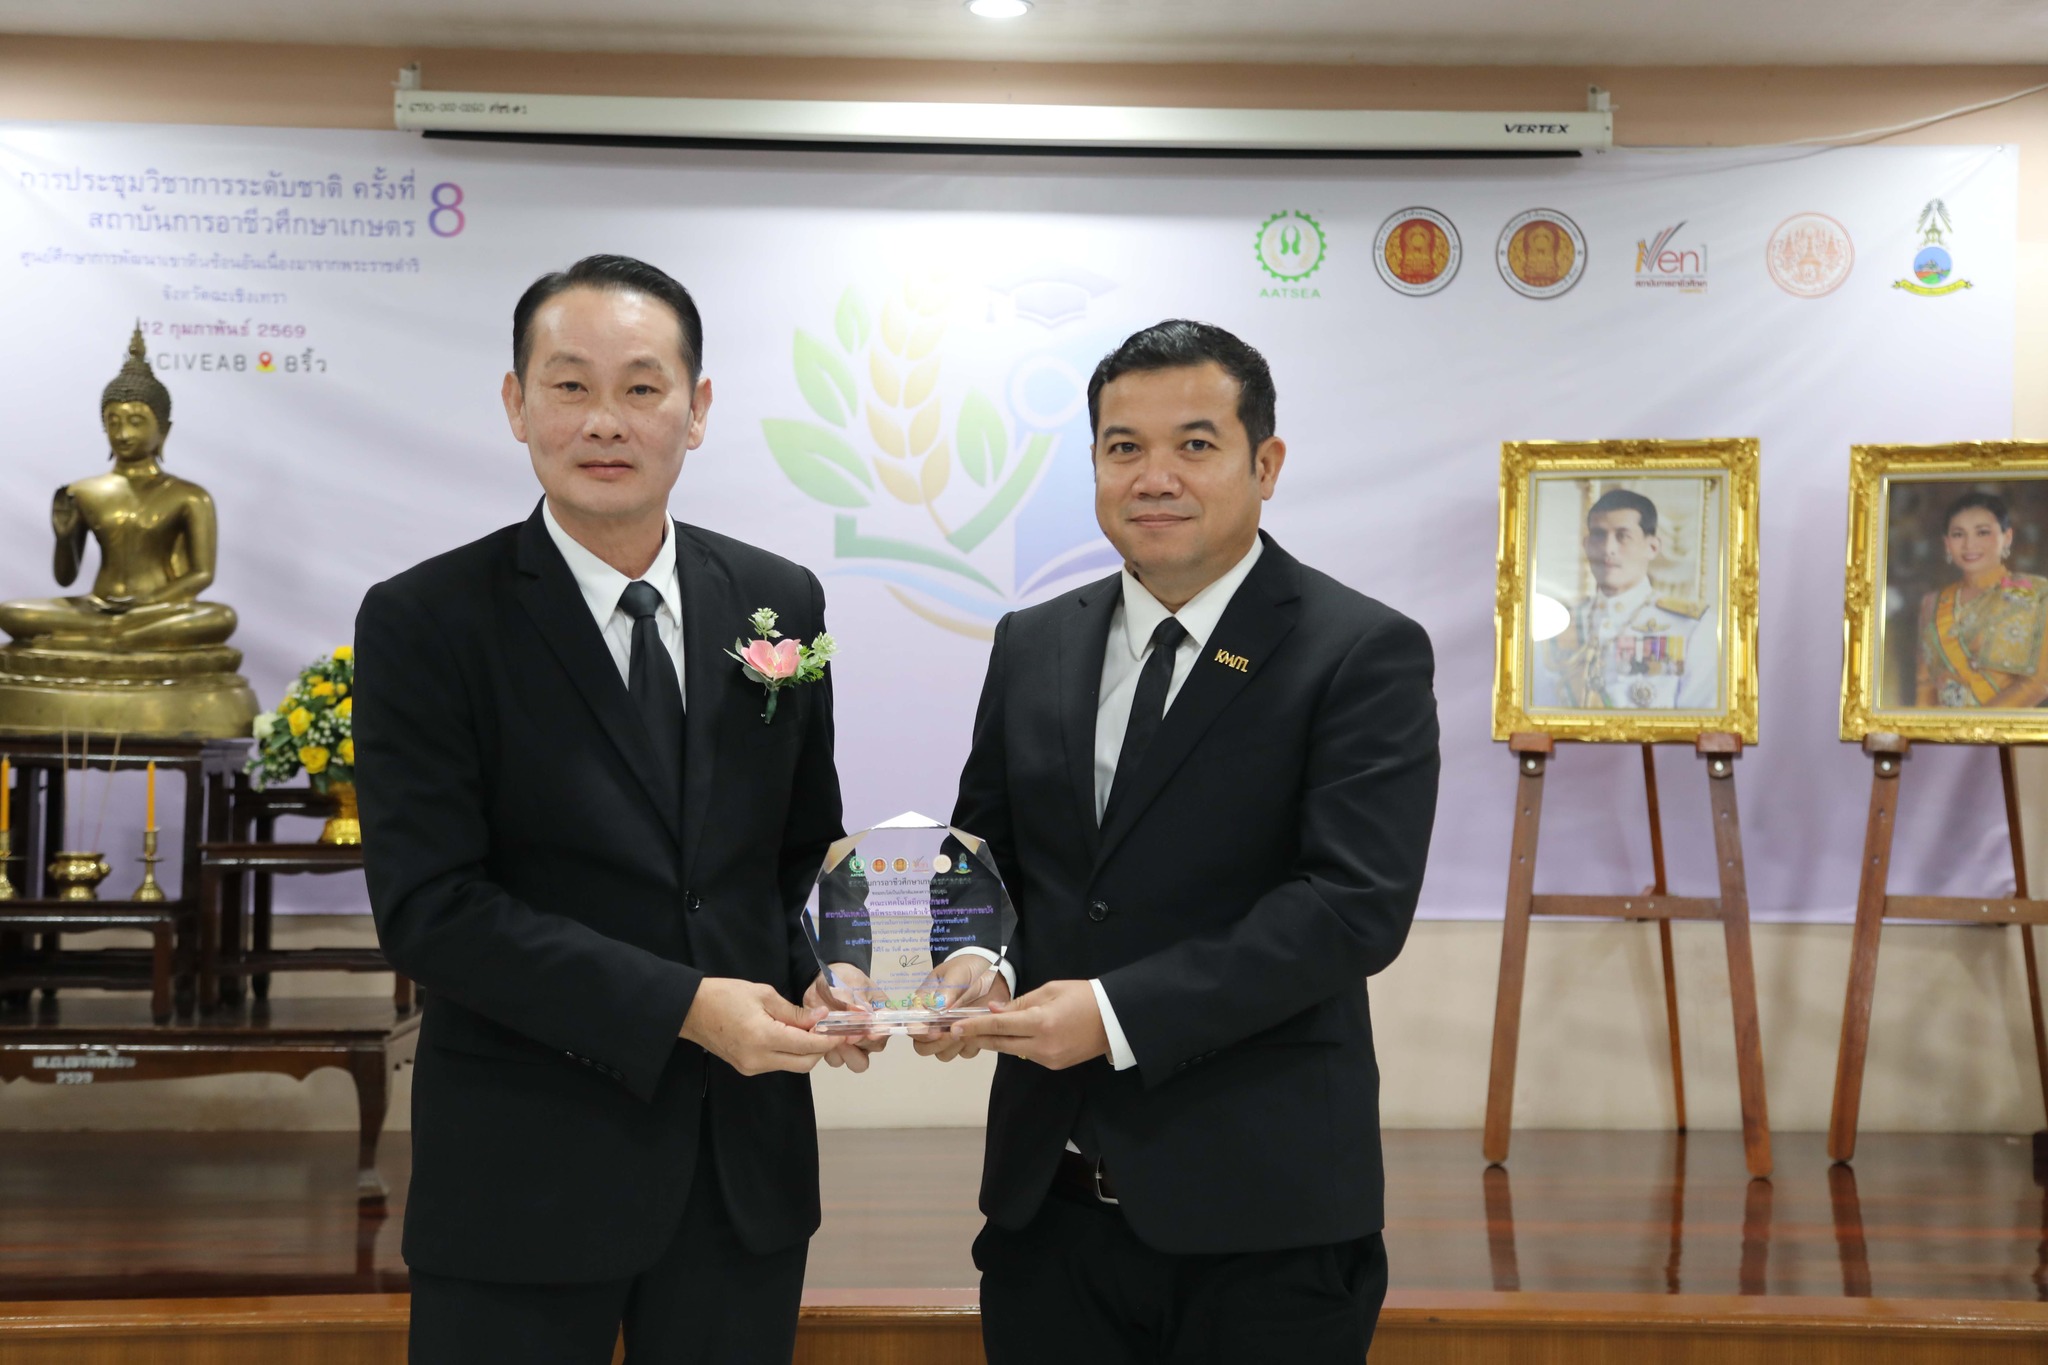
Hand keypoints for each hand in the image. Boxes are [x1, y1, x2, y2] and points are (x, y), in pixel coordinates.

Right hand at [679, 977, 839, 1075]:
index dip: (830, 1039)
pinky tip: (790, 1034)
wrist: (691, 1010)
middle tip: (827, 1028)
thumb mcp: (764, 994)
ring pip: (792, 1065)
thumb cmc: (725, 995)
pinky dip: (790, 1052)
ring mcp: (752, 1068)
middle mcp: (759, 1059)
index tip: (846, 1031)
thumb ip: (794, 1011)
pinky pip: (778, 1063)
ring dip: (805, 1050)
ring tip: (807, 1028)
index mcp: (764, 1037)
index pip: (808, 1045)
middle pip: (805, 1063)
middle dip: (820, 1048)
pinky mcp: (747, 1069)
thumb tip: (820, 1018)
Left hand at [804, 968, 888, 1071]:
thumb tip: (861, 1012)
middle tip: (847, 1037)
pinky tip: (820, 1039)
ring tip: (832, 1040)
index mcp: (881, 1013)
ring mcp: (855, 1042)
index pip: (889, 1026)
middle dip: (861, 1045)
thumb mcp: (849, 982)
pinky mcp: (836, 1047)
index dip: (881, 1033)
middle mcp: (871, 1031)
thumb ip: (854, 999)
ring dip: (846, 1054)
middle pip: (875, 1047)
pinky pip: (837, 1060)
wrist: (821, 983)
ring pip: (858, 1061)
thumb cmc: (842, 979)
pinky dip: (828, 1054)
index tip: (870, 1034)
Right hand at [913, 963, 1011, 1061]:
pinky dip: (971, 1047)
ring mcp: (949, 1032)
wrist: (992, 971)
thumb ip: (947, 990)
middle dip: (936, 1044)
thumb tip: (937, 1007)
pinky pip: (965, 1053)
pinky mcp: (968, 1038)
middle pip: (922, 1047)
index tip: (936, 1032)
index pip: (912, 1025)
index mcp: (924, 1005)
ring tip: (968, 1032)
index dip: (920, 1033)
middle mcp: (933, 1022)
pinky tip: (979, 1032)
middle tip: (954, 1033)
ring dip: (953, 1047)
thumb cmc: (967, 969)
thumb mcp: (957, 974)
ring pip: (942, 1054)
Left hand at [946, 979, 1103, 1070]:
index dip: (975, 1026)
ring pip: (1012, 1050)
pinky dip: (1015, 1044)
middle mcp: (1043, 1045)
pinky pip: (1027, 1054)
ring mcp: (1049, 1059)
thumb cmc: (1085, 996)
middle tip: (956, 1031)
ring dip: (995, 1040)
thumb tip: (994, 1010)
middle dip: (977, 1037)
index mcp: (1042, 1022)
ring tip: (979, 1030)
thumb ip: (1021, 1003)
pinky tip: (1009, 1034)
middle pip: (1000, 1042)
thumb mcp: (1051, 990)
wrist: (1116, 1020)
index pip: (1000, 1024)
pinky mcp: (1055, 1065)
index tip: (954, 1027)